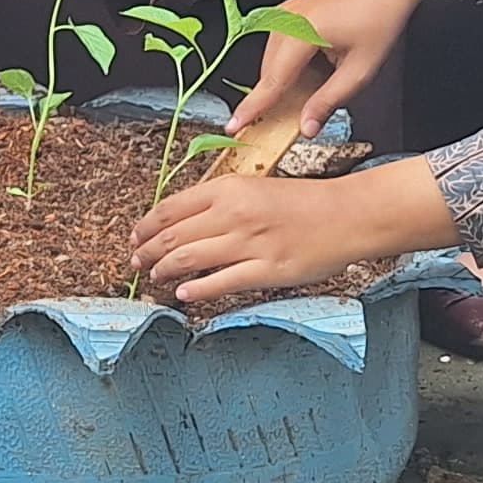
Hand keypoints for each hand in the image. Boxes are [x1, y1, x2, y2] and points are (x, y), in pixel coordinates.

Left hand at [134, 152, 455, 308]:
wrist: (346, 215)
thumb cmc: (304, 201)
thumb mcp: (255, 188)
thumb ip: (220, 202)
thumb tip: (185, 222)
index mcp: (229, 189)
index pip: (171, 208)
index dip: (146, 226)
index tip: (136, 236)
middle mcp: (233, 214)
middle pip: (173, 235)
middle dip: (148, 251)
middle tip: (137, 262)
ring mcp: (248, 243)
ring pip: (189, 259)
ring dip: (165, 269)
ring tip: (155, 277)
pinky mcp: (266, 270)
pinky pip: (221, 282)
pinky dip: (196, 290)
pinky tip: (184, 294)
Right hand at [217, 0, 459, 168]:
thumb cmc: (379, 17)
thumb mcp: (359, 70)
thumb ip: (328, 101)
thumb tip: (306, 126)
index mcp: (302, 33)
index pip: (272, 81)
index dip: (252, 108)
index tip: (234, 126)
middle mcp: (287, 19)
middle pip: (268, 71)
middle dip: (270, 98)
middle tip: (277, 124)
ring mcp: (287, 11)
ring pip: (272, 59)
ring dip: (282, 81)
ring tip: (305, 96)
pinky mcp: (292, 10)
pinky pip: (279, 45)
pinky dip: (288, 65)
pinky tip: (310, 73)